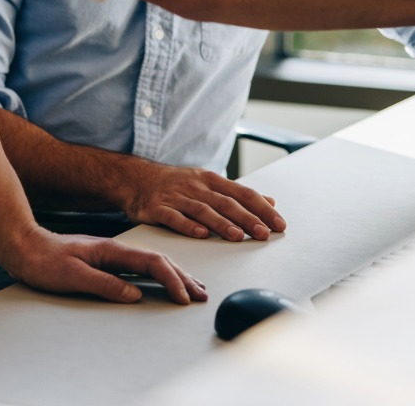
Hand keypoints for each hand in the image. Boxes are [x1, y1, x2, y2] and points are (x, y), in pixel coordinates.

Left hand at [1, 225, 207, 304]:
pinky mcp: (106, 260)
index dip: (171, 280)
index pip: (151, 262)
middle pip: (158, 260)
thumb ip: (104, 284)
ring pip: (152, 262)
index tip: (184, 297)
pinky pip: (140, 266)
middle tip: (201, 295)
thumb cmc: (44, 261)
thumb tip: (135, 294)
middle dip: (182, 277)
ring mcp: (111, 254)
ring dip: (174, 275)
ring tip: (192, 287)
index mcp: (111, 250)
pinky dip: (158, 274)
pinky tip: (162, 280)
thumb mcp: (73, 276)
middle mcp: (115, 249)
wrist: (25, 246)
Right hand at [116, 159, 285, 240]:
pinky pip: (174, 218)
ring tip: (238, 236)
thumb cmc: (176, 184)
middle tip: (264, 233)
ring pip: (202, 210)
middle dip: (247, 218)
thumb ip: (238, 194)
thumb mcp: (207, 183)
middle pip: (225, 202)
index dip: (261, 208)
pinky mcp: (157, 208)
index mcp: (210, 180)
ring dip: (221, 224)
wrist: (136, 178)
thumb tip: (270, 201)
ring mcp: (176, 197)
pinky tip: (200, 234)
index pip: (242, 193)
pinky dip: (188, 226)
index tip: (279, 224)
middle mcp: (195, 187)